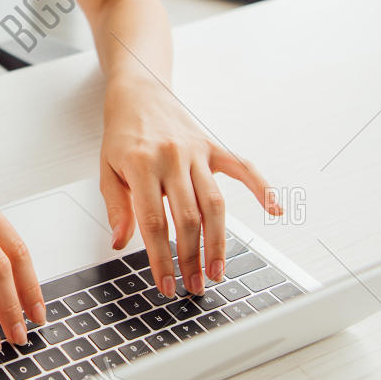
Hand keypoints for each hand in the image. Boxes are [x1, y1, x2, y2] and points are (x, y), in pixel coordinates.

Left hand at [99, 76, 281, 297]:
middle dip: (192, 257)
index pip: (154, 223)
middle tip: (195, 285)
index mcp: (141, 165)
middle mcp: (172, 158)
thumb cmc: (123, 136)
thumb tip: (120, 243)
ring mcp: (196, 152)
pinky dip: (262, 188)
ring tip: (218, 270)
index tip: (166, 284)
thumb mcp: (106, 171)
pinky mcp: (213, 147)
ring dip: (219, 241)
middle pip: (188, 218)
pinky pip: (243, 168)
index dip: (161, 258)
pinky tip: (275, 210)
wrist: (140, 94)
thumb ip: (117, 207)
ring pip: (214, 203)